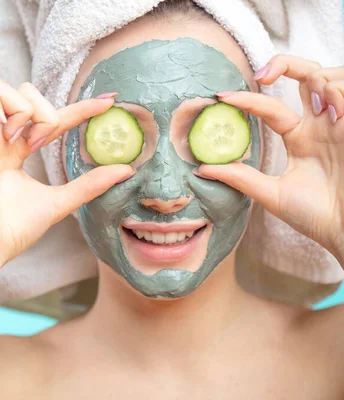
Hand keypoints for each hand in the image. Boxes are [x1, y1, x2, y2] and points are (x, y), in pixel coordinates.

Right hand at [0, 80, 133, 267]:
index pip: (52, 118)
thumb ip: (89, 184)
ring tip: (20, 138)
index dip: (80, 108)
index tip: (109, 102)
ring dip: (19, 107)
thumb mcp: (59, 202)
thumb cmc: (14, 231)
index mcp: (17, 150)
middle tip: (41, 142)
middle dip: (42, 108)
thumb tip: (126, 170)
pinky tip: (1, 126)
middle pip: (22, 91)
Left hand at [197, 55, 343, 261]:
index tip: (220, 98)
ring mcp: (341, 123)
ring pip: (329, 77)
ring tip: (309, 98)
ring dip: (315, 76)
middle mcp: (320, 125)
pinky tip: (331, 105)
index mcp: (300, 138)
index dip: (246, 99)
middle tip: (262, 75)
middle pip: (307, 75)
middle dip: (285, 64)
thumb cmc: (317, 217)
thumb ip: (241, 178)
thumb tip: (201, 168)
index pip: (269, 108)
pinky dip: (339, 89)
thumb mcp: (272, 194)